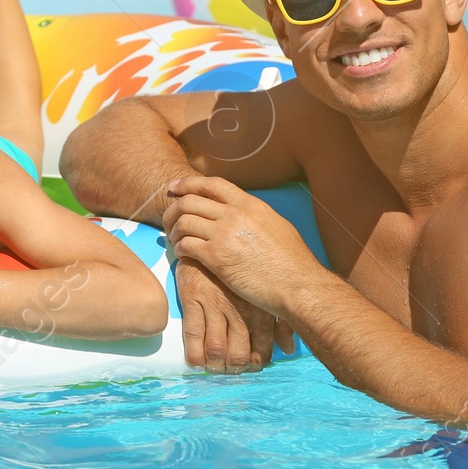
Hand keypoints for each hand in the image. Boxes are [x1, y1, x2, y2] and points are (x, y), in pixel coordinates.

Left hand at [163, 174, 319, 318]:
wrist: (299, 285)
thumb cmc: (293, 262)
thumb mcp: (276, 226)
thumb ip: (254, 216)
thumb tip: (241, 215)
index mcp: (250, 204)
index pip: (211, 184)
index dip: (188, 183)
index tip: (174, 188)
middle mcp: (234, 214)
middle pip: (190, 201)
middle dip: (173, 209)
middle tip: (168, 221)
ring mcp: (224, 234)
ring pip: (183, 222)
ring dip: (174, 231)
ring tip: (175, 240)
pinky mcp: (217, 258)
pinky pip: (186, 246)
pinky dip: (179, 249)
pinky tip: (183, 255)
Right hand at [174, 258, 293, 371]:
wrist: (210, 232)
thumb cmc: (241, 261)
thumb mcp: (262, 284)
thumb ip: (279, 318)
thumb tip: (289, 349)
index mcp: (259, 302)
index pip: (262, 344)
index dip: (258, 361)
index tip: (253, 366)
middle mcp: (239, 306)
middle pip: (239, 351)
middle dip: (236, 367)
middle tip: (231, 371)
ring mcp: (215, 302)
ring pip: (217, 347)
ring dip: (216, 365)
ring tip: (214, 369)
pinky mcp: (192, 297)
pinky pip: (193, 334)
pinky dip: (195, 354)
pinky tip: (196, 362)